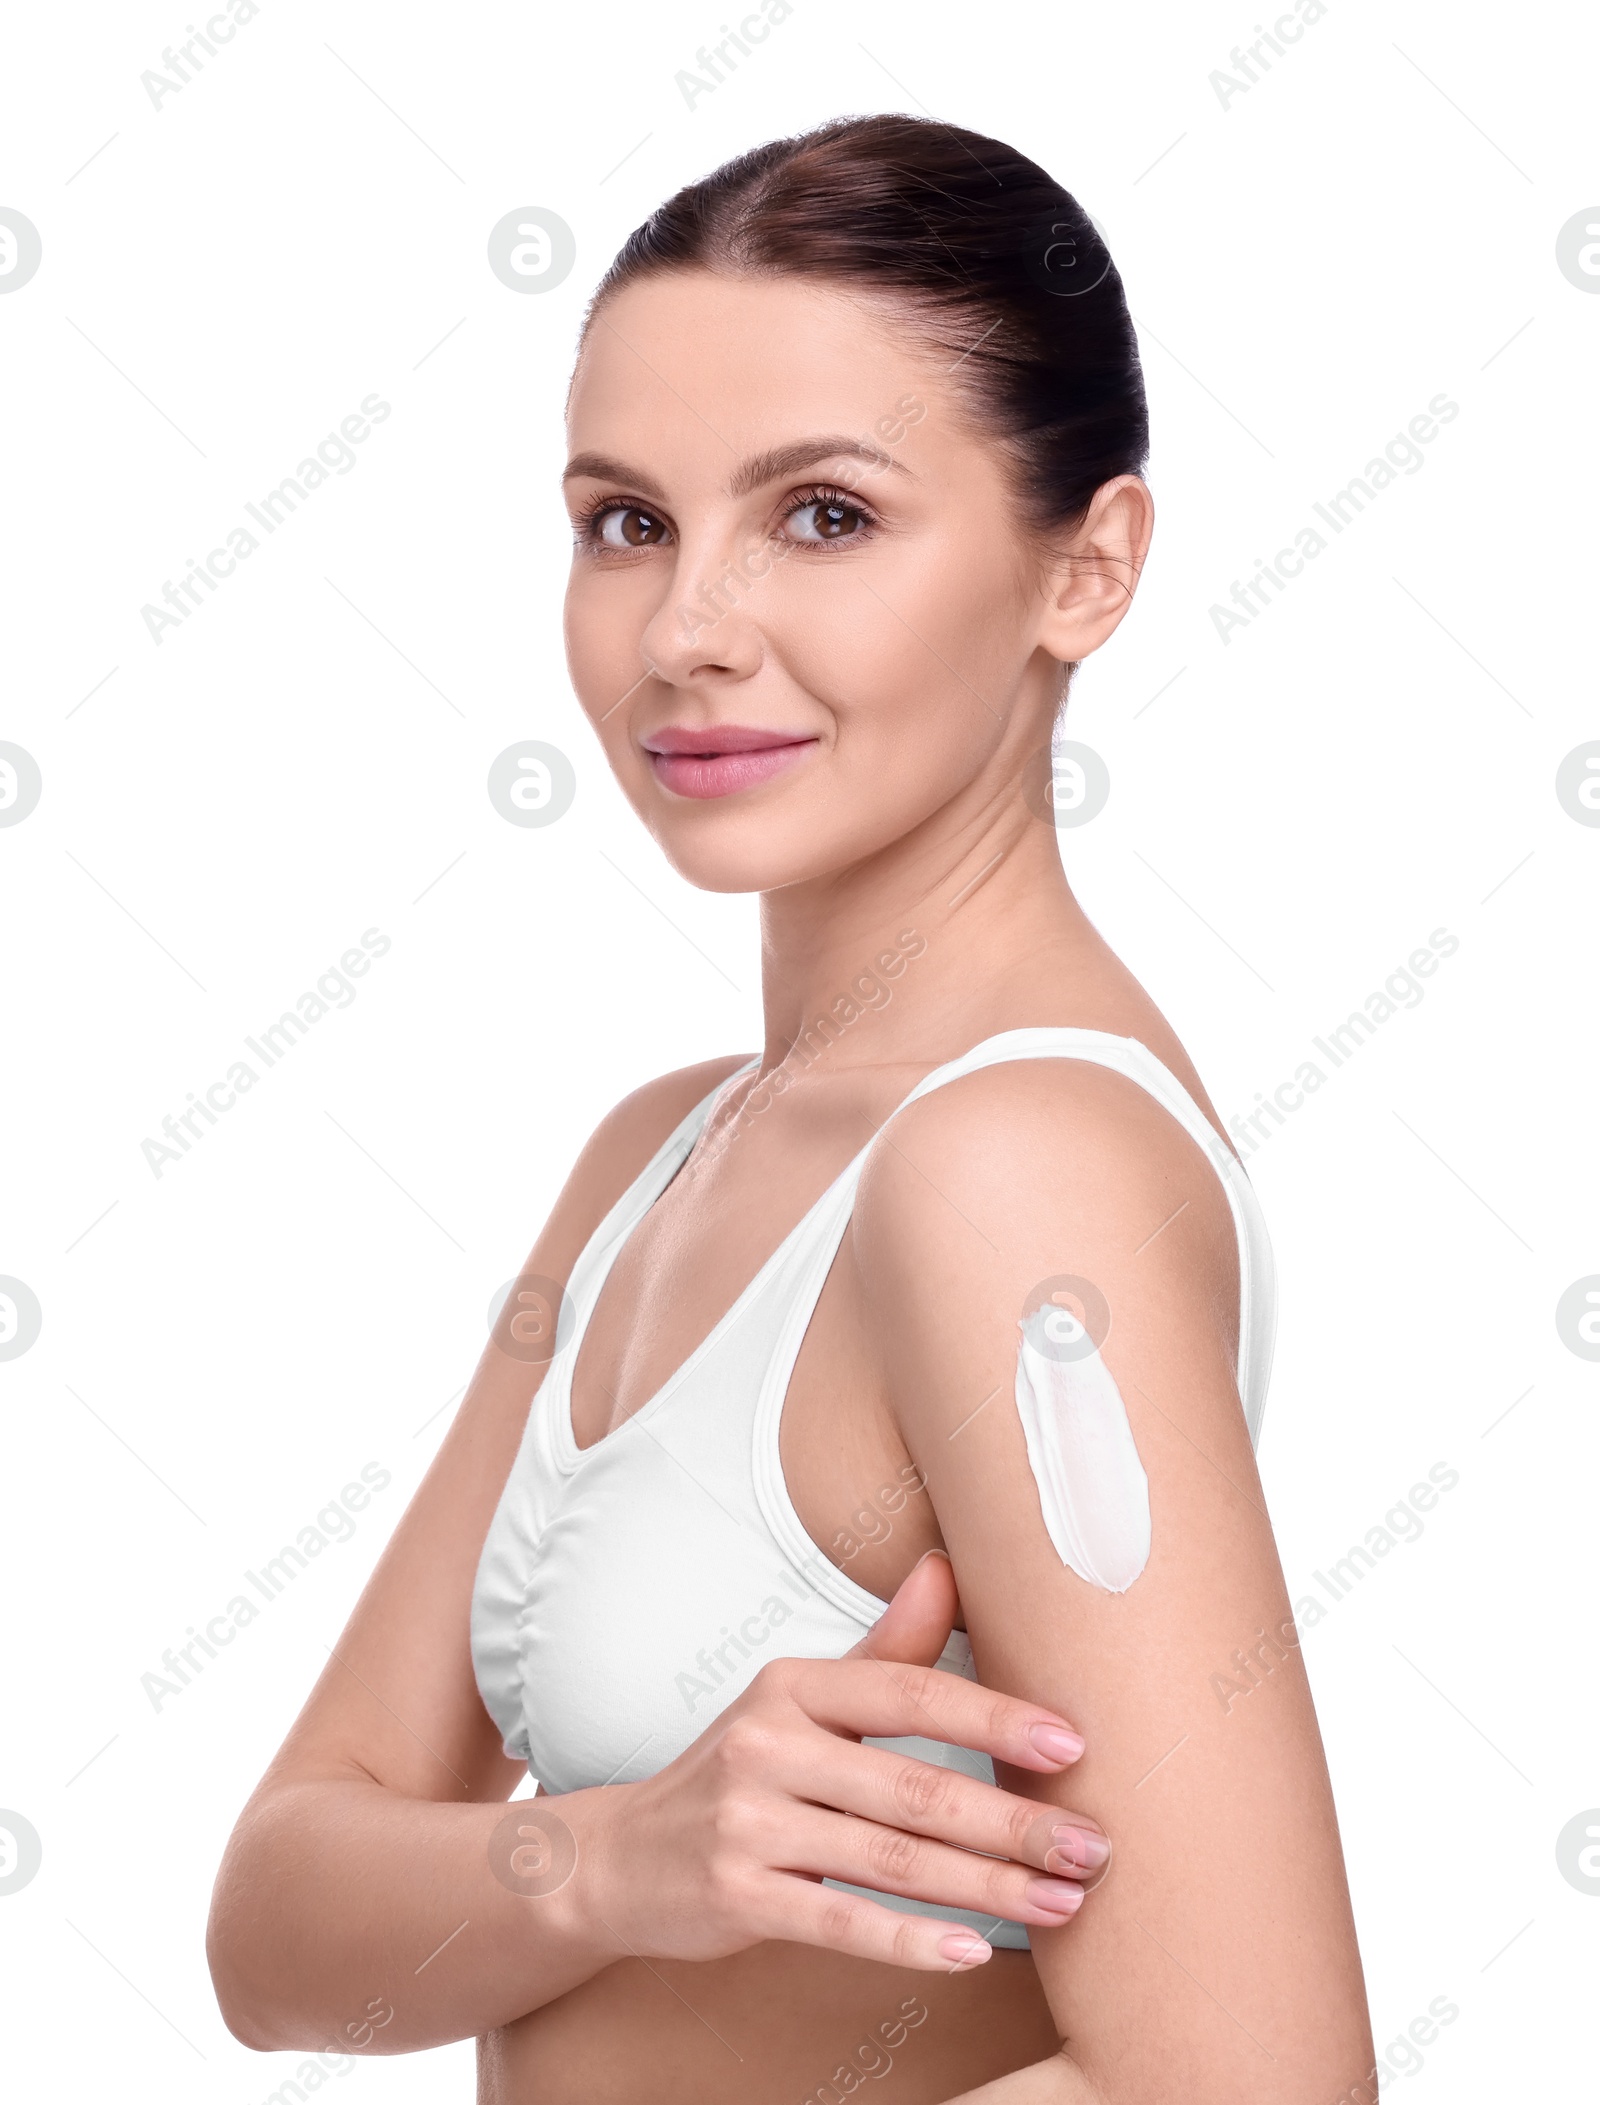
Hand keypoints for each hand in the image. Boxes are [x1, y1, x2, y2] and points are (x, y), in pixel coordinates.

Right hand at [558, 1549, 1108, 1971]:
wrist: (620, 1857)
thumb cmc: (740, 1772)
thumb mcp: (800, 1700)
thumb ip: (883, 1649)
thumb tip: (946, 1565)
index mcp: (794, 1685)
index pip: (911, 1692)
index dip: (995, 1719)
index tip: (1073, 1746)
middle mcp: (768, 1743)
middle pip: (914, 1787)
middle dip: (1014, 1823)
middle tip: (1092, 1848)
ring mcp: (747, 1822)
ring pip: (890, 1859)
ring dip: (987, 1888)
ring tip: (1062, 1905)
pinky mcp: (736, 1896)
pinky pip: (839, 1921)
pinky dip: (909, 1940)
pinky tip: (970, 1952)